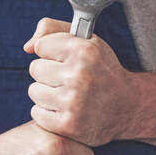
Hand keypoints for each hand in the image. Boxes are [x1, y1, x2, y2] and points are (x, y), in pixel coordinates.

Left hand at [23, 18, 134, 147]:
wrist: (127, 106)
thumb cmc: (102, 70)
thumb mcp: (85, 40)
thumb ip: (52, 29)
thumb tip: (27, 47)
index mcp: (84, 50)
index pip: (41, 46)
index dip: (52, 52)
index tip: (66, 59)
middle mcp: (79, 75)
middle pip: (35, 68)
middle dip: (48, 72)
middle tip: (69, 78)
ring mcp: (73, 102)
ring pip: (34, 91)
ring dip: (46, 93)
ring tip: (68, 93)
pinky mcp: (68, 125)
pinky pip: (36, 113)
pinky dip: (47, 112)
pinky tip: (66, 109)